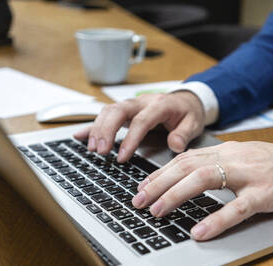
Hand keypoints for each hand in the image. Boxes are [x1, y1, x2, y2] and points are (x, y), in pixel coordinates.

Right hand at [74, 92, 204, 161]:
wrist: (186, 101)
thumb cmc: (188, 113)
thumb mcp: (193, 123)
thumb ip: (184, 134)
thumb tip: (176, 145)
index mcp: (159, 105)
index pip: (141, 120)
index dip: (130, 139)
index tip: (122, 157)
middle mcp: (141, 102)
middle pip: (118, 111)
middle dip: (106, 131)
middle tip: (101, 151)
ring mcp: (131, 105)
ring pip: (108, 111)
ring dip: (98, 129)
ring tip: (93, 149)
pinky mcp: (125, 111)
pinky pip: (105, 116)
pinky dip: (92, 126)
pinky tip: (79, 136)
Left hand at [131, 141, 272, 240]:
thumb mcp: (249, 160)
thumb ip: (224, 165)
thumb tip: (194, 178)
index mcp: (230, 150)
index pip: (187, 158)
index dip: (161, 172)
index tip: (142, 186)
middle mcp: (236, 158)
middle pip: (188, 166)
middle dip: (158, 183)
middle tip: (137, 201)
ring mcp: (252, 174)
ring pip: (205, 179)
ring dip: (176, 196)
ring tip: (157, 212)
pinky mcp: (268, 193)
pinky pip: (238, 207)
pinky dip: (216, 220)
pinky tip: (199, 232)